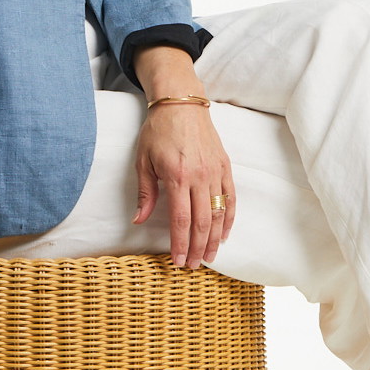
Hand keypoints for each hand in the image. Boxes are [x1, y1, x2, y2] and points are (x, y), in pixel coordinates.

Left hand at [132, 102, 235, 269]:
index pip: (180, 220)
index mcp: (176, 175)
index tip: (177, 261)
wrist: (181, 103)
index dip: (179, 244)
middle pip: (201, 222)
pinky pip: (230, 197)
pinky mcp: (224, 165)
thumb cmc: (158, 130)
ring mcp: (214, 171)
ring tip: (208, 257)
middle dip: (197, 248)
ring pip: (218, 213)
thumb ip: (145, 192)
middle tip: (192, 266)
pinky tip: (224, 234)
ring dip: (213, 239)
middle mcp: (199, 175)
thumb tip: (139, 220)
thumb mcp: (143, 159)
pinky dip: (229, 218)